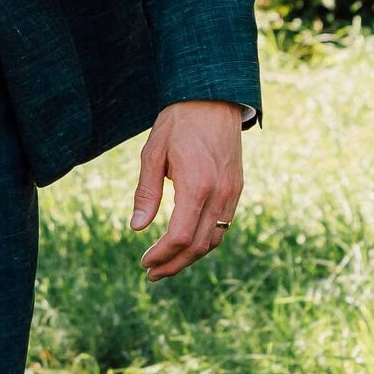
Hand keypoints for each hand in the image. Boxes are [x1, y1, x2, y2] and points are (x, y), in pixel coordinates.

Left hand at [130, 100, 245, 279]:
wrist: (214, 100)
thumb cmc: (178, 123)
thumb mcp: (153, 153)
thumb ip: (147, 192)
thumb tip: (137, 228)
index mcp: (196, 185)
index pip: (180, 235)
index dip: (161, 255)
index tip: (144, 262)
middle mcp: (219, 194)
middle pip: (198, 245)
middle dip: (174, 264)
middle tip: (151, 274)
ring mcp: (232, 193)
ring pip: (213, 240)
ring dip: (189, 258)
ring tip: (166, 265)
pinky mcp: (236, 190)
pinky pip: (222, 226)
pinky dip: (204, 242)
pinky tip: (185, 244)